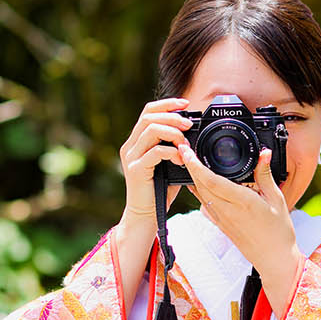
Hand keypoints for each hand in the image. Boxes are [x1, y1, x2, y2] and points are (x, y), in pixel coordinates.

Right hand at [118, 97, 191, 228]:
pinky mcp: (136, 170)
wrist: (146, 215)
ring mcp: (131, 158)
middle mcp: (130, 147)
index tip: (185, 104)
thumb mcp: (167, 163)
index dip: (166, 104)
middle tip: (189, 124)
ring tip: (185, 144)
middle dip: (172, 116)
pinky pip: (155, 152)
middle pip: (148, 117)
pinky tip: (180, 159)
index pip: (148, 112)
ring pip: (151, 130)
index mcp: (136, 142)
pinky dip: (171, 152)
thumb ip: (173, 146)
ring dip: (173, 133)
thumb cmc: (159, 190)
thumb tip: (191, 131)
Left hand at [175, 142, 303, 318]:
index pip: (211, 180)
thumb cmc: (278, 232)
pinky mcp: (220, 225)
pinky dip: (199, 191)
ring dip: (192, 178)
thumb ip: (265, 175)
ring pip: (200, 194)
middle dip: (189, 166)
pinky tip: (199, 183)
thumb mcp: (276, 199)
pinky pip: (205, 205)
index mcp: (241, 201)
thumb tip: (264, 154)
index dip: (196, 164)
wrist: (274, 259)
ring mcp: (221, 219)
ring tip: (189, 162)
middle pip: (200, 185)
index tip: (187, 151)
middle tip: (184, 149)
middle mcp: (227, 210)